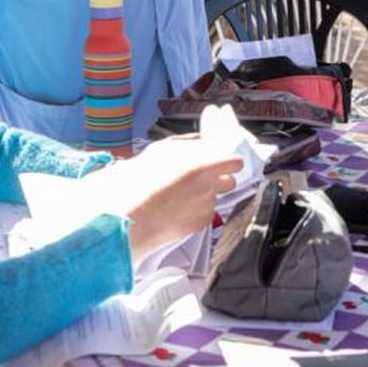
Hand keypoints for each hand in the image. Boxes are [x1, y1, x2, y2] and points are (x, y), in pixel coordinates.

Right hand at [123, 156, 242, 257]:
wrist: (132, 212)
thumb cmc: (144, 176)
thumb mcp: (166, 148)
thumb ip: (192, 144)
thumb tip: (205, 142)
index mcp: (205, 166)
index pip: (235, 162)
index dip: (228, 161)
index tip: (220, 161)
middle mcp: (211, 187)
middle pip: (229, 182)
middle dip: (219, 179)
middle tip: (199, 178)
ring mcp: (207, 207)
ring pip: (214, 197)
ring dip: (203, 195)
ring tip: (179, 195)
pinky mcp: (201, 224)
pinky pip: (205, 213)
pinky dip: (195, 210)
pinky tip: (177, 209)